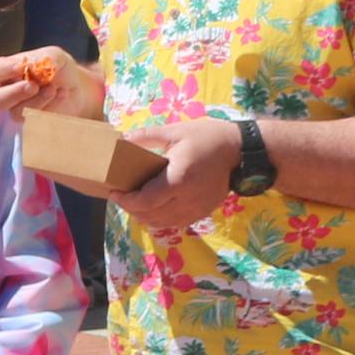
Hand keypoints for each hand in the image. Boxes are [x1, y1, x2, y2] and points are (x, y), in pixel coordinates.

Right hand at [0, 48, 100, 119]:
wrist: (76, 87)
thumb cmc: (59, 69)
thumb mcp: (56, 56)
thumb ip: (46, 58)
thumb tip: (35, 65)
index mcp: (8, 70)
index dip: (4, 70)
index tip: (21, 68)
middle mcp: (8, 91)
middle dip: (15, 93)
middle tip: (34, 86)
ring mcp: (18, 108)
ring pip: (16, 112)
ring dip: (36, 101)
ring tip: (53, 89)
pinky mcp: (31, 121)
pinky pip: (34, 119)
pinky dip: (50, 106)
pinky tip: (62, 94)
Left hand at [108, 115, 241, 234]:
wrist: (240, 151)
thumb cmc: (207, 137)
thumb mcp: (176, 131)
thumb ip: (147, 136)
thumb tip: (122, 138)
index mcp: (177, 179)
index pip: (144, 201)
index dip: (126, 201)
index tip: (114, 192)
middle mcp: (186, 199)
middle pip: (150, 215)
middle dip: (131, 209)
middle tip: (121, 196)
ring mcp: (195, 209)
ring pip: (161, 223)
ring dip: (144, 216)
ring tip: (135, 203)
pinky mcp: (202, 212)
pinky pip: (175, 223)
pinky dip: (160, 219)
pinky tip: (154, 208)